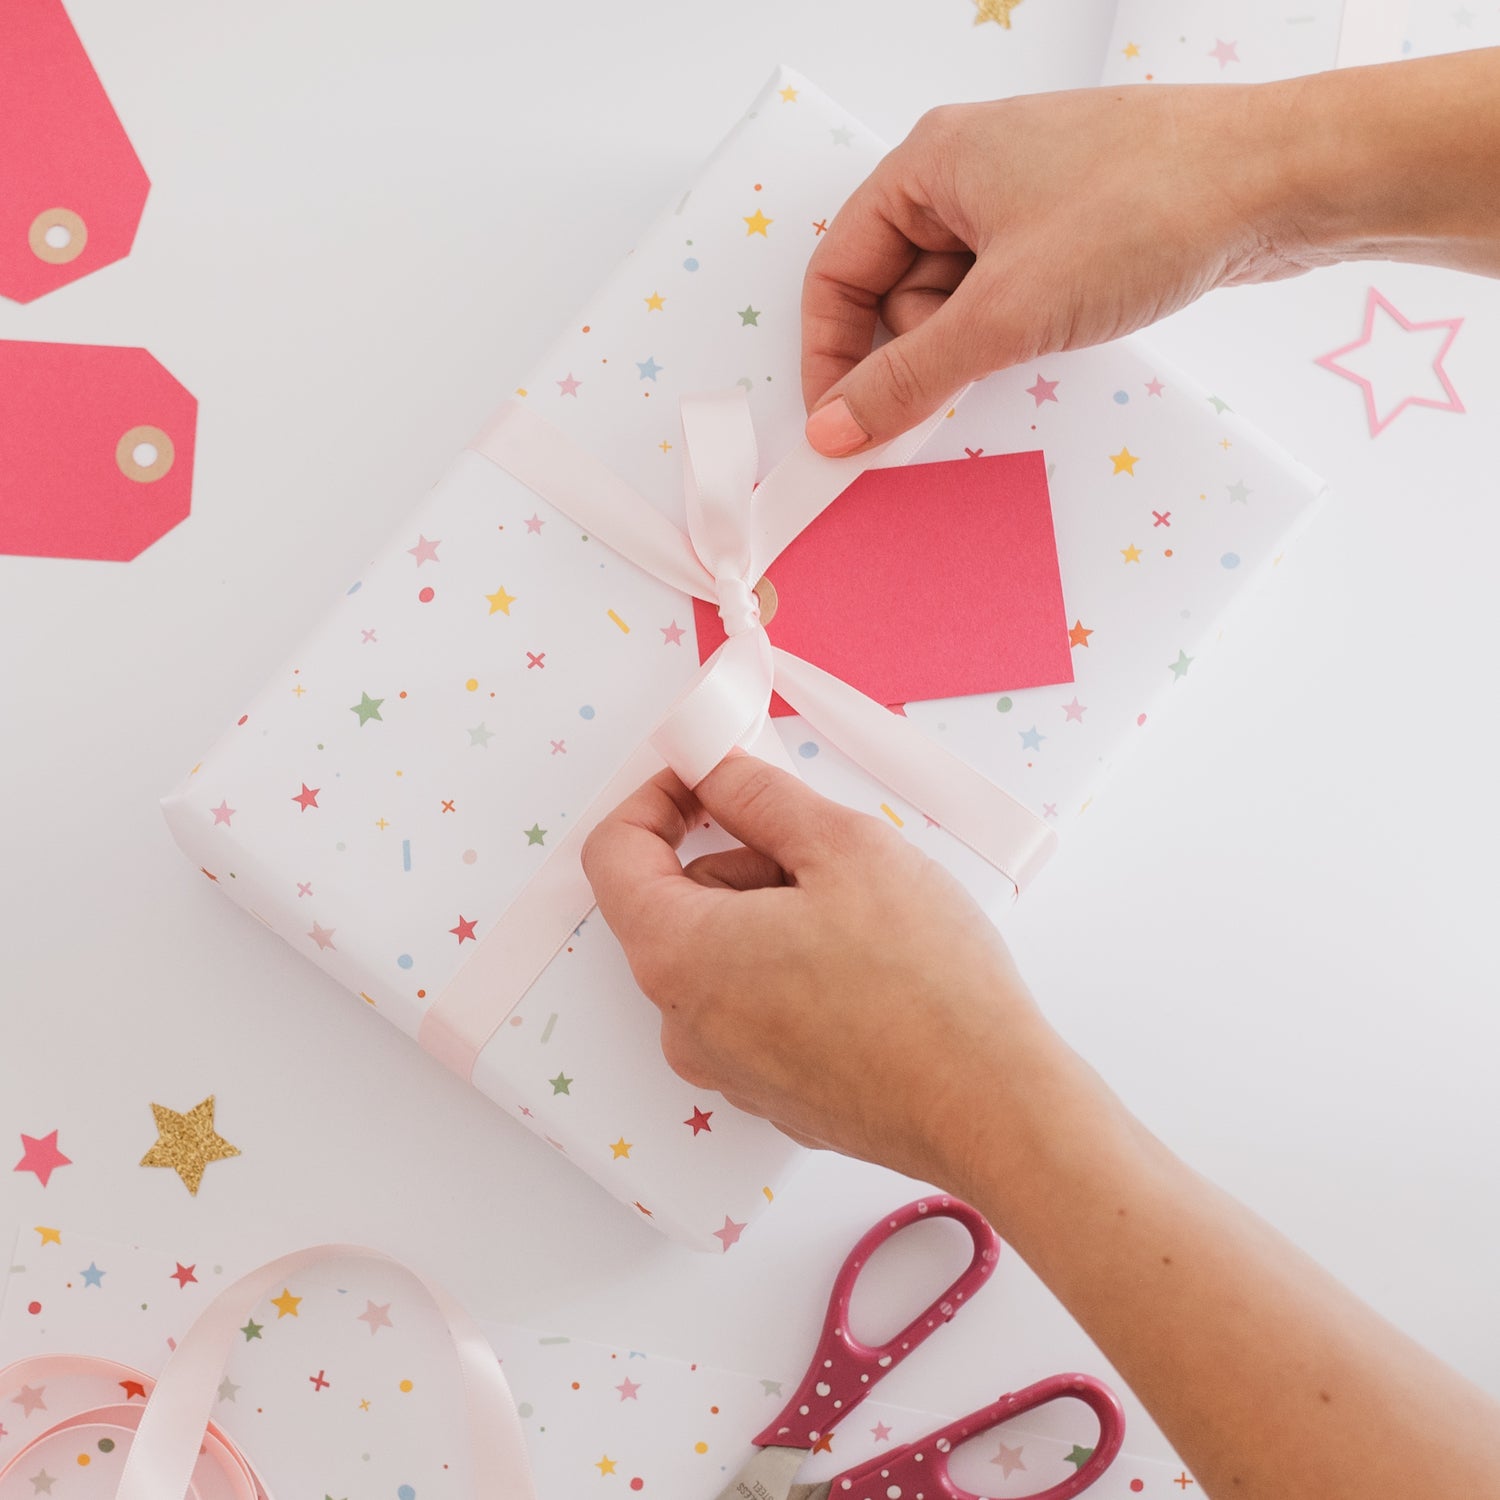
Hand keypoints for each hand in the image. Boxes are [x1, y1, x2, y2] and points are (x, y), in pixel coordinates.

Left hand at [581, 750, 1061, 1194]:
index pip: (613, 854)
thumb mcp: (842, 845)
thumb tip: (713, 771)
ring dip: (773, 914)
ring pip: (723, 953)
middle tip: (823, 855)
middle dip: (740, 859)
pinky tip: (866, 970)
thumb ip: (758, 794)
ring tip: (862, 919)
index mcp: (678, 956)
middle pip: (677, 904)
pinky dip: (792, 968)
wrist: (989, 1106)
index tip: (707, 778)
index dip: (656, 799)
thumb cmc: (923, 982)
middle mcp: (683, 1023)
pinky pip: (755, 1004)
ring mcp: (725, 1068)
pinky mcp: (771, 1093)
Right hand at [800, 81, 1322, 455]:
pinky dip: (1007, 334)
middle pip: (892, 290)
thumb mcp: (1004, 312)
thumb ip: (906, 379)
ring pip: (952, 301)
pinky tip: (1044, 345)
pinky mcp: (1068, 230)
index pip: (837, 269)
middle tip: (937, 405)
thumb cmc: (1140, 214)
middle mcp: (966, 173)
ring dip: (967, 348)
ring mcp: (1021, 200)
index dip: (828, 353)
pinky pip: (1005, 296)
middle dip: (909, 354)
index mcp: (929, 163)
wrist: (1280, 182)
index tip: (838, 425)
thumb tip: (831, 430)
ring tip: (1021, 354)